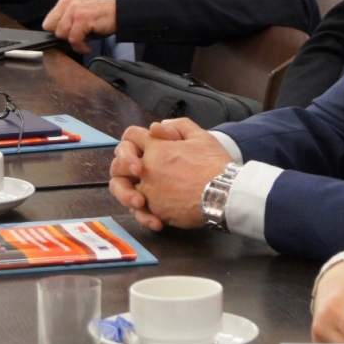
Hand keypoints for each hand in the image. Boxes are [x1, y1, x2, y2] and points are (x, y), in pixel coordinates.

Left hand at [41, 0, 115, 52]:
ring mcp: (75, 9)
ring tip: (86, 40)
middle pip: (52, 28)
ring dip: (74, 42)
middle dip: (65, 37)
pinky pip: (74, 39)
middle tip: (79, 37)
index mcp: (65, 0)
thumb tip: (56, 36)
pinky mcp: (82, 17)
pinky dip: (81, 47)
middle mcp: (68, 2)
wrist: (121, 14)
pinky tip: (88, 47)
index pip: (48, 22)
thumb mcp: (79, 17)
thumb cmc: (100, 18)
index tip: (71, 35)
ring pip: (62, 34)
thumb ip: (66, 22)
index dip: (58, 32)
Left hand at [109, 117, 229, 229]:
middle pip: (118, 165)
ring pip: (124, 191)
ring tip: (140, 199)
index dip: (137, 139)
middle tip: (136, 170)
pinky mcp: (156, 210)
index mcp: (156, 147)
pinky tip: (156, 218)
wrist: (225, 193)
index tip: (148, 146)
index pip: (131, 136)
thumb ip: (178, 126)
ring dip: (128, 194)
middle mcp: (147, 168)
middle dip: (125, 165)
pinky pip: (140, 213)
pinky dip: (144, 215)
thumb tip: (159, 127)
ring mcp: (149, 191)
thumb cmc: (215, 164)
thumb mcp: (201, 136)